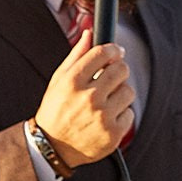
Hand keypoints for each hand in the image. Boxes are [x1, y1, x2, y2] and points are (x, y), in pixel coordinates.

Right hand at [34, 29, 136, 166]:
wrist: (52, 147)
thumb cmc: (56, 110)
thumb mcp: (58, 80)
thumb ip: (76, 55)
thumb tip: (90, 33)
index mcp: (73, 82)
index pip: (103, 53)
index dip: (113, 49)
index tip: (116, 52)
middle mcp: (88, 98)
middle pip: (121, 69)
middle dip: (119, 70)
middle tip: (113, 76)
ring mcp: (102, 117)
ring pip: (128, 91)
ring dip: (120, 94)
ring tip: (106, 101)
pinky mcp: (113, 133)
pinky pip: (129, 113)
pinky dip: (121, 115)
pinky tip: (106, 118)